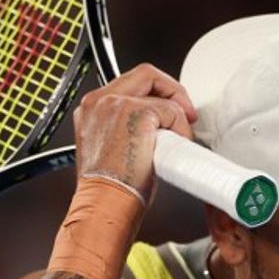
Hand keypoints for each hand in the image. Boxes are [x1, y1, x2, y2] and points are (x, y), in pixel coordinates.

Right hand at [72, 63, 197, 201]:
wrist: (104, 203)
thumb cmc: (111, 187)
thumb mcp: (111, 148)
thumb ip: (126, 127)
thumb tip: (158, 124)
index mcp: (91, 108)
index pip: (129, 83)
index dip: (156, 93)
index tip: (170, 112)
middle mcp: (98, 101)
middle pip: (146, 74)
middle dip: (173, 92)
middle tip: (188, 116)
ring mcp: (115, 104)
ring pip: (161, 93)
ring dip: (176, 116)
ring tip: (176, 142)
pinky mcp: (135, 112)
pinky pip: (172, 111)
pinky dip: (180, 129)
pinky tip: (174, 148)